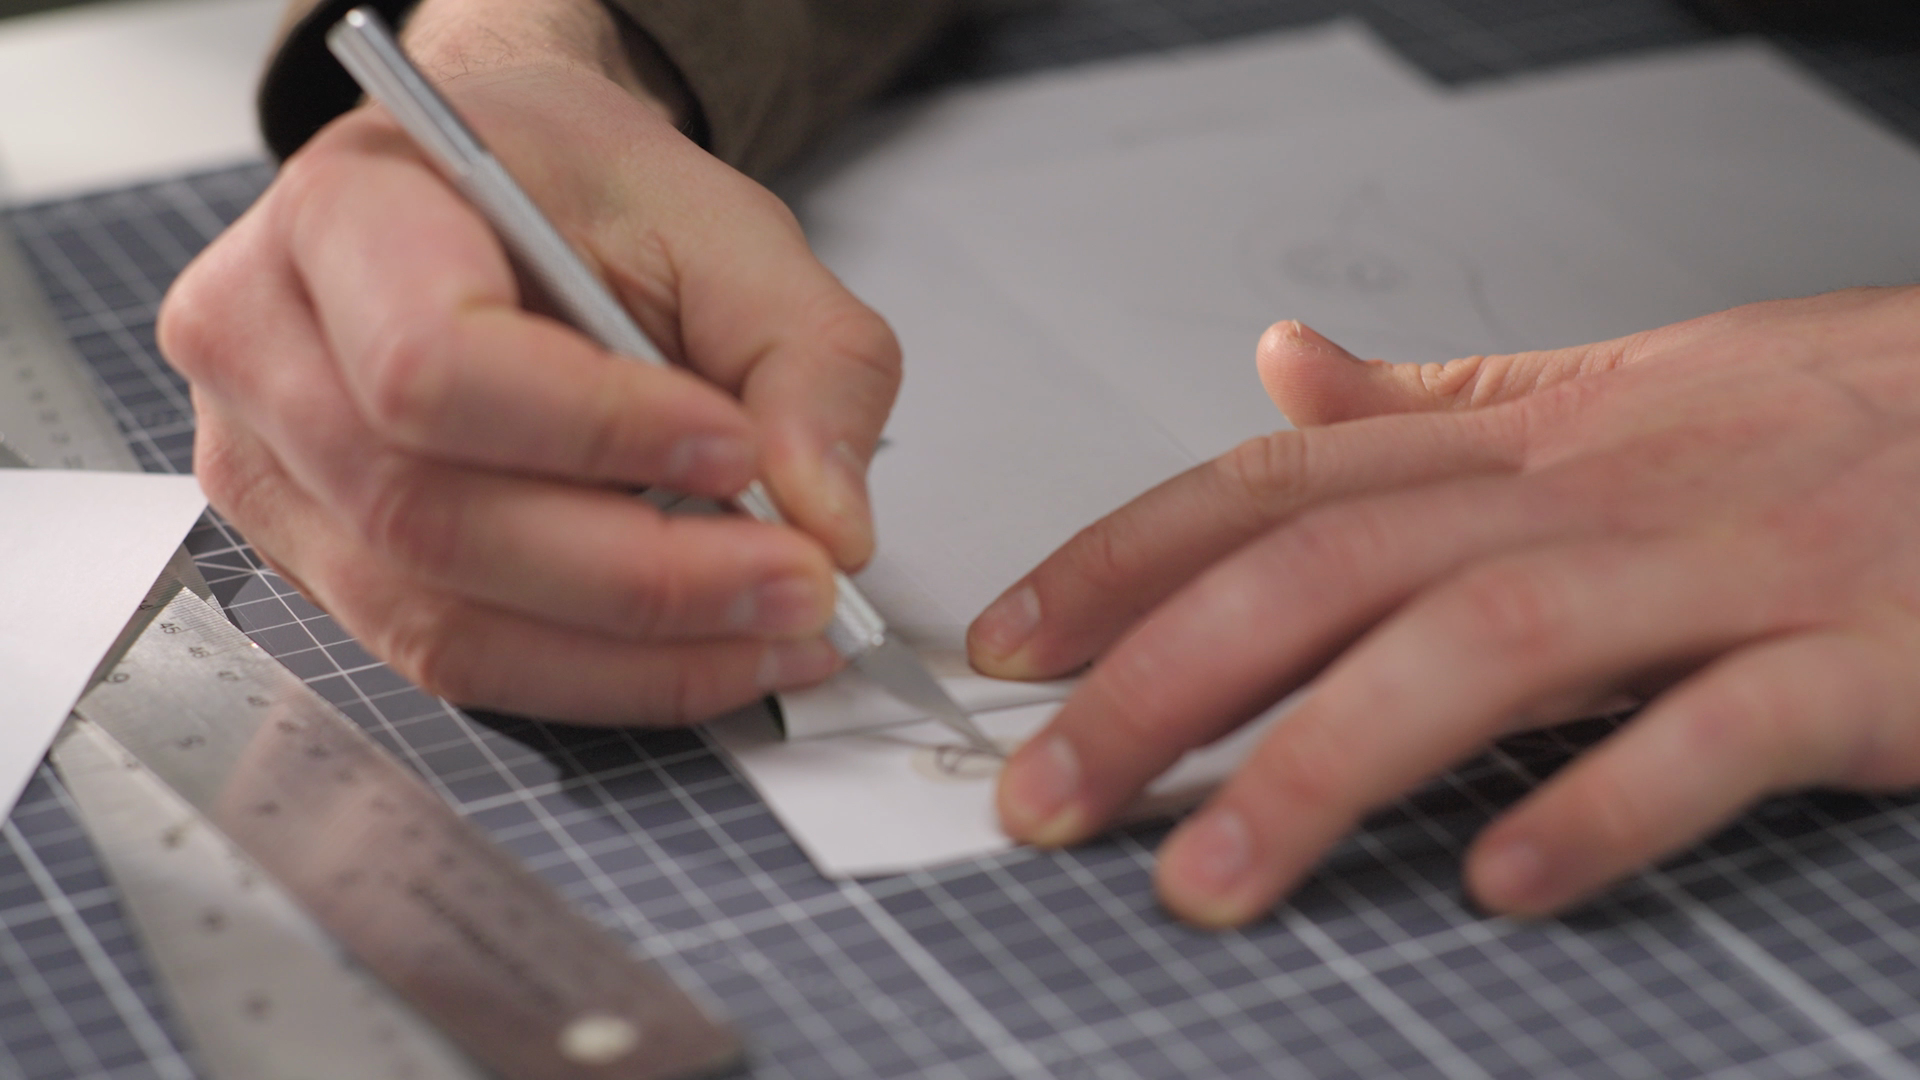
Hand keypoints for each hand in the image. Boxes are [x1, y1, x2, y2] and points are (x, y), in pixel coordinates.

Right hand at [159, 0, 899, 722]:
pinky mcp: (325, 567)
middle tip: (803, 578)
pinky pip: (458, 660)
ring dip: (637, 654)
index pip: (430, 365)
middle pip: (430, 520)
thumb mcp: (727, 226)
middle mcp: (266, 349)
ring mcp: (272, 476)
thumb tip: (830, 523)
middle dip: (646, 577)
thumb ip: (808, 356)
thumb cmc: (586, 193)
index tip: (735, 452)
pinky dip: (603, 677)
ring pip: (444, 623)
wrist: (508, 197)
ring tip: (780, 627)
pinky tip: (712, 651)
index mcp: (345, 215)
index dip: (592, 432)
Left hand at [969, 287, 1919, 925]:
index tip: (1008, 642)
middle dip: (1162, 682)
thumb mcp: (1627, 388)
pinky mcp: (1869, 662)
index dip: (1123, 557)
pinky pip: (1720, 730)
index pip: (1278, 487)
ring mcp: (1735, 573)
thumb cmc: (1846, 421)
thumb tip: (1277, 377)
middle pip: (1333, 571)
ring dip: (1322, 763)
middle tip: (1043, 795)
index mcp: (1535, 443)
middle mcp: (1604, 495)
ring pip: (1484, 645)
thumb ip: (1442, 407)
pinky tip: (1500, 885)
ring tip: (1205, 877)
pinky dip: (1605, 806)